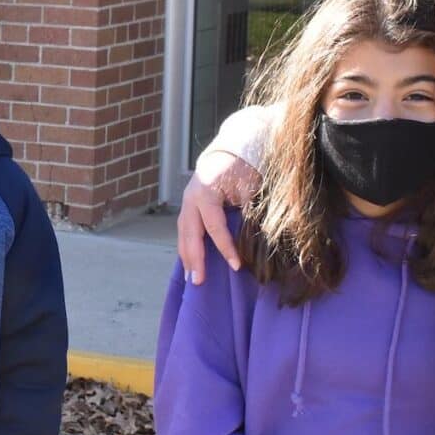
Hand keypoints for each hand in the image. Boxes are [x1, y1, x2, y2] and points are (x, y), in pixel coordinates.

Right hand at [176, 152, 261, 284]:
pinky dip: (188, 248)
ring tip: (190, 279)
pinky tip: (190, 264)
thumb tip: (251, 239)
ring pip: (183, 234)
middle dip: (194, 259)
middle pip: (190, 234)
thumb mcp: (248, 186)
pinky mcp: (189, 208)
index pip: (214, 226)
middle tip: (198, 282)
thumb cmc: (243, 169)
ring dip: (187, 257)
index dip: (225, 247)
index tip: (236, 266)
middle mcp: (191, 199)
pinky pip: (185, 232)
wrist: (229, 153)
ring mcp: (187, 203)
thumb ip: (246, 210)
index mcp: (205, 192)